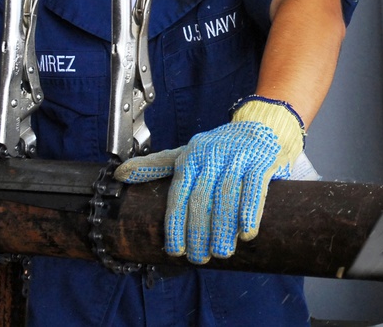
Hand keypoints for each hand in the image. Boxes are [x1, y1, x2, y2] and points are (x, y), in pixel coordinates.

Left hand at [114, 96, 304, 263]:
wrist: (261, 126)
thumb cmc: (222, 147)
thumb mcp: (187, 152)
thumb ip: (157, 165)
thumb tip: (120, 174)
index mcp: (191, 156)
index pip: (179, 194)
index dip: (176, 224)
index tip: (176, 250)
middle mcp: (213, 155)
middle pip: (201, 199)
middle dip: (199, 232)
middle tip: (200, 257)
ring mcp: (238, 157)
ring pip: (226, 196)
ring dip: (223, 228)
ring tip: (222, 252)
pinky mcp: (262, 161)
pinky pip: (254, 188)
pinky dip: (250, 211)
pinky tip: (247, 232)